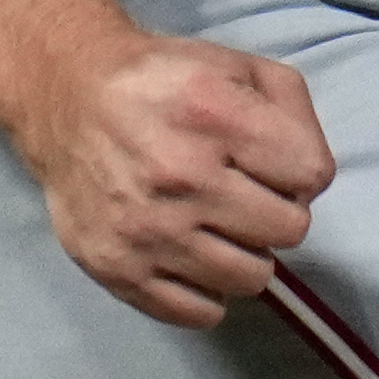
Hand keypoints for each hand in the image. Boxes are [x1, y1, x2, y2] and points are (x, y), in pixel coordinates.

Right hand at [14, 26, 334, 325]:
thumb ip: (293, 110)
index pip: (312, 175)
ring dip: (244, 253)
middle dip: (276, 211)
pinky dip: (206, 290)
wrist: (66, 99)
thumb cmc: (163, 83)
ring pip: (251, 278)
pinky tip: (191, 256)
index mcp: (213, 113)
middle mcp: (180, 174)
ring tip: (216, 226)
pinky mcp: (119, 269)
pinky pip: (201, 312)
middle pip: (290, 230)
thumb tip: (311, 182)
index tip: (272, 164)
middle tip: (243, 196)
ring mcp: (148, 229)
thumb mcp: (237, 65)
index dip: (301, 169)